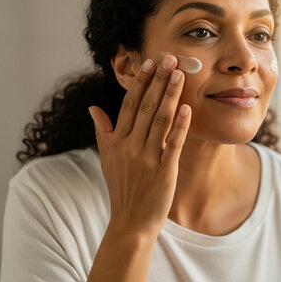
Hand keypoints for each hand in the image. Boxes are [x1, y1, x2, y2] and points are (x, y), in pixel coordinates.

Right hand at [88, 56, 190, 234]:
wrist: (130, 223)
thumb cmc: (122, 189)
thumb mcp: (106, 159)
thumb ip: (102, 132)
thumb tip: (93, 108)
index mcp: (117, 141)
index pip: (129, 104)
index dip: (140, 82)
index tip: (150, 63)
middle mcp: (130, 147)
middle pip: (145, 106)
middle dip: (158, 80)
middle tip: (170, 58)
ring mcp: (147, 159)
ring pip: (160, 120)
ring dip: (170, 95)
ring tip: (180, 74)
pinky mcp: (164, 171)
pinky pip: (173, 143)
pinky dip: (180, 125)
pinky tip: (187, 108)